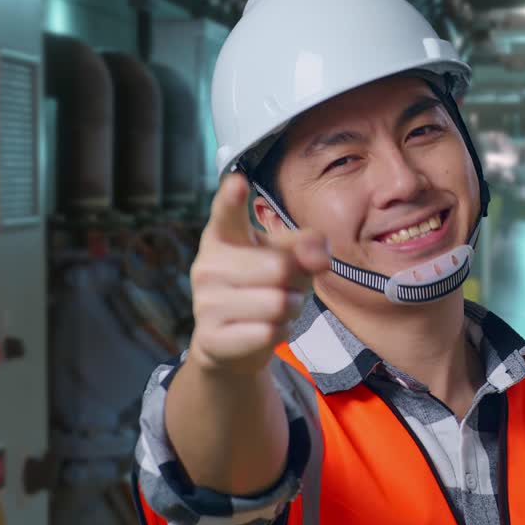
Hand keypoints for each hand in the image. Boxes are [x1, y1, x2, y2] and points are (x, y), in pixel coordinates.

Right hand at [186, 173, 329, 374]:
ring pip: (278, 303)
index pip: (227, 213)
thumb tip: (320, 256)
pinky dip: (280, 333)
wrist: (231, 341)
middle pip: (279, 267)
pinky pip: (269, 333)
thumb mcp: (288, 257)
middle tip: (281, 286)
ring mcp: (204, 302)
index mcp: (224, 234)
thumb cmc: (263, 284)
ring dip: (290, 309)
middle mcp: (208, 264)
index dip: (232, 198)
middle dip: (295, 281)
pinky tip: (263, 330)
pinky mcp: (212, 338)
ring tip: (274, 308)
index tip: (237, 183)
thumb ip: (307, 246)